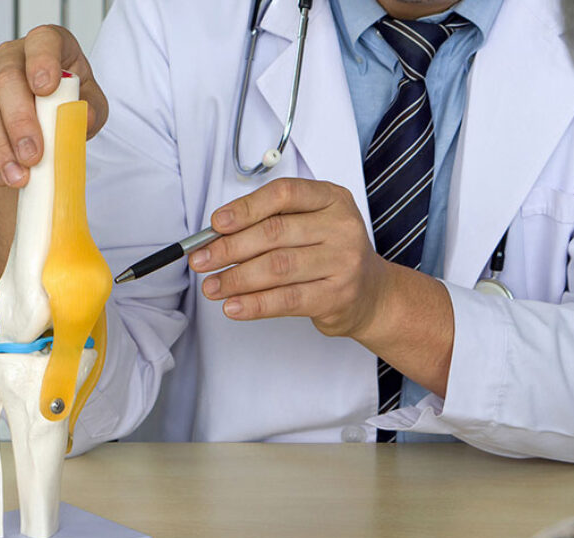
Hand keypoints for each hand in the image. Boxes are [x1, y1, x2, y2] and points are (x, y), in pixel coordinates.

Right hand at [0, 25, 108, 187]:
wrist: (43, 115)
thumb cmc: (66, 100)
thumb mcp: (90, 103)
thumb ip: (91, 109)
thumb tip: (82, 118)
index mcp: (47, 44)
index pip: (43, 42)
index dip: (42, 62)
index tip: (45, 89)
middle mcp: (11, 53)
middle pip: (6, 80)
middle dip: (19, 122)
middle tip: (32, 156)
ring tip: (17, 175)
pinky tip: (1, 172)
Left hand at [190, 178, 391, 339]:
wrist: (372, 294)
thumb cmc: (330, 255)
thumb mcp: (312, 225)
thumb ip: (273, 222)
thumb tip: (216, 236)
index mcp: (332, 199)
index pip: (283, 194)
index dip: (245, 208)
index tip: (215, 224)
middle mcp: (342, 227)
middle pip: (274, 234)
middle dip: (229, 248)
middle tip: (201, 260)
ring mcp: (343, 262)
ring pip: (277, 268)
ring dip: (236, 279)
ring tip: (211, 287)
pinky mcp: (338, 296)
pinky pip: (287, 300)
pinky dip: (255, 304)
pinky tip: (233, 306)